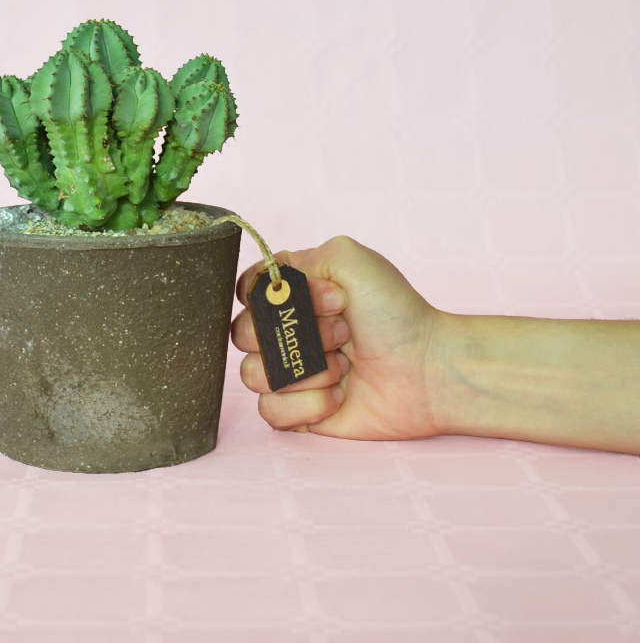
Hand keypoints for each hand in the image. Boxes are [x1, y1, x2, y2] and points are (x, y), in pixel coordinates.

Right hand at [231, 235, 447, 439]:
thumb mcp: (350, 259)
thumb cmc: (396, 312)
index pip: (246, 291)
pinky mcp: (299, 411)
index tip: (315, 298)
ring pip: (252, 375)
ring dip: (301, 372)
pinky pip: (269, 411)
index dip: (268, 297)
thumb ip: (301, 259)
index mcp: (293, 292)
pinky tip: (336, 397)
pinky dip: (304, 406)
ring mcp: (292, 371)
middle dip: (294, 335)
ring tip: (342, 368)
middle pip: (241, 333)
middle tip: (341, 334)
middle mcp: (288, 330)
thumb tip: (273, 289)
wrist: (429, 371)